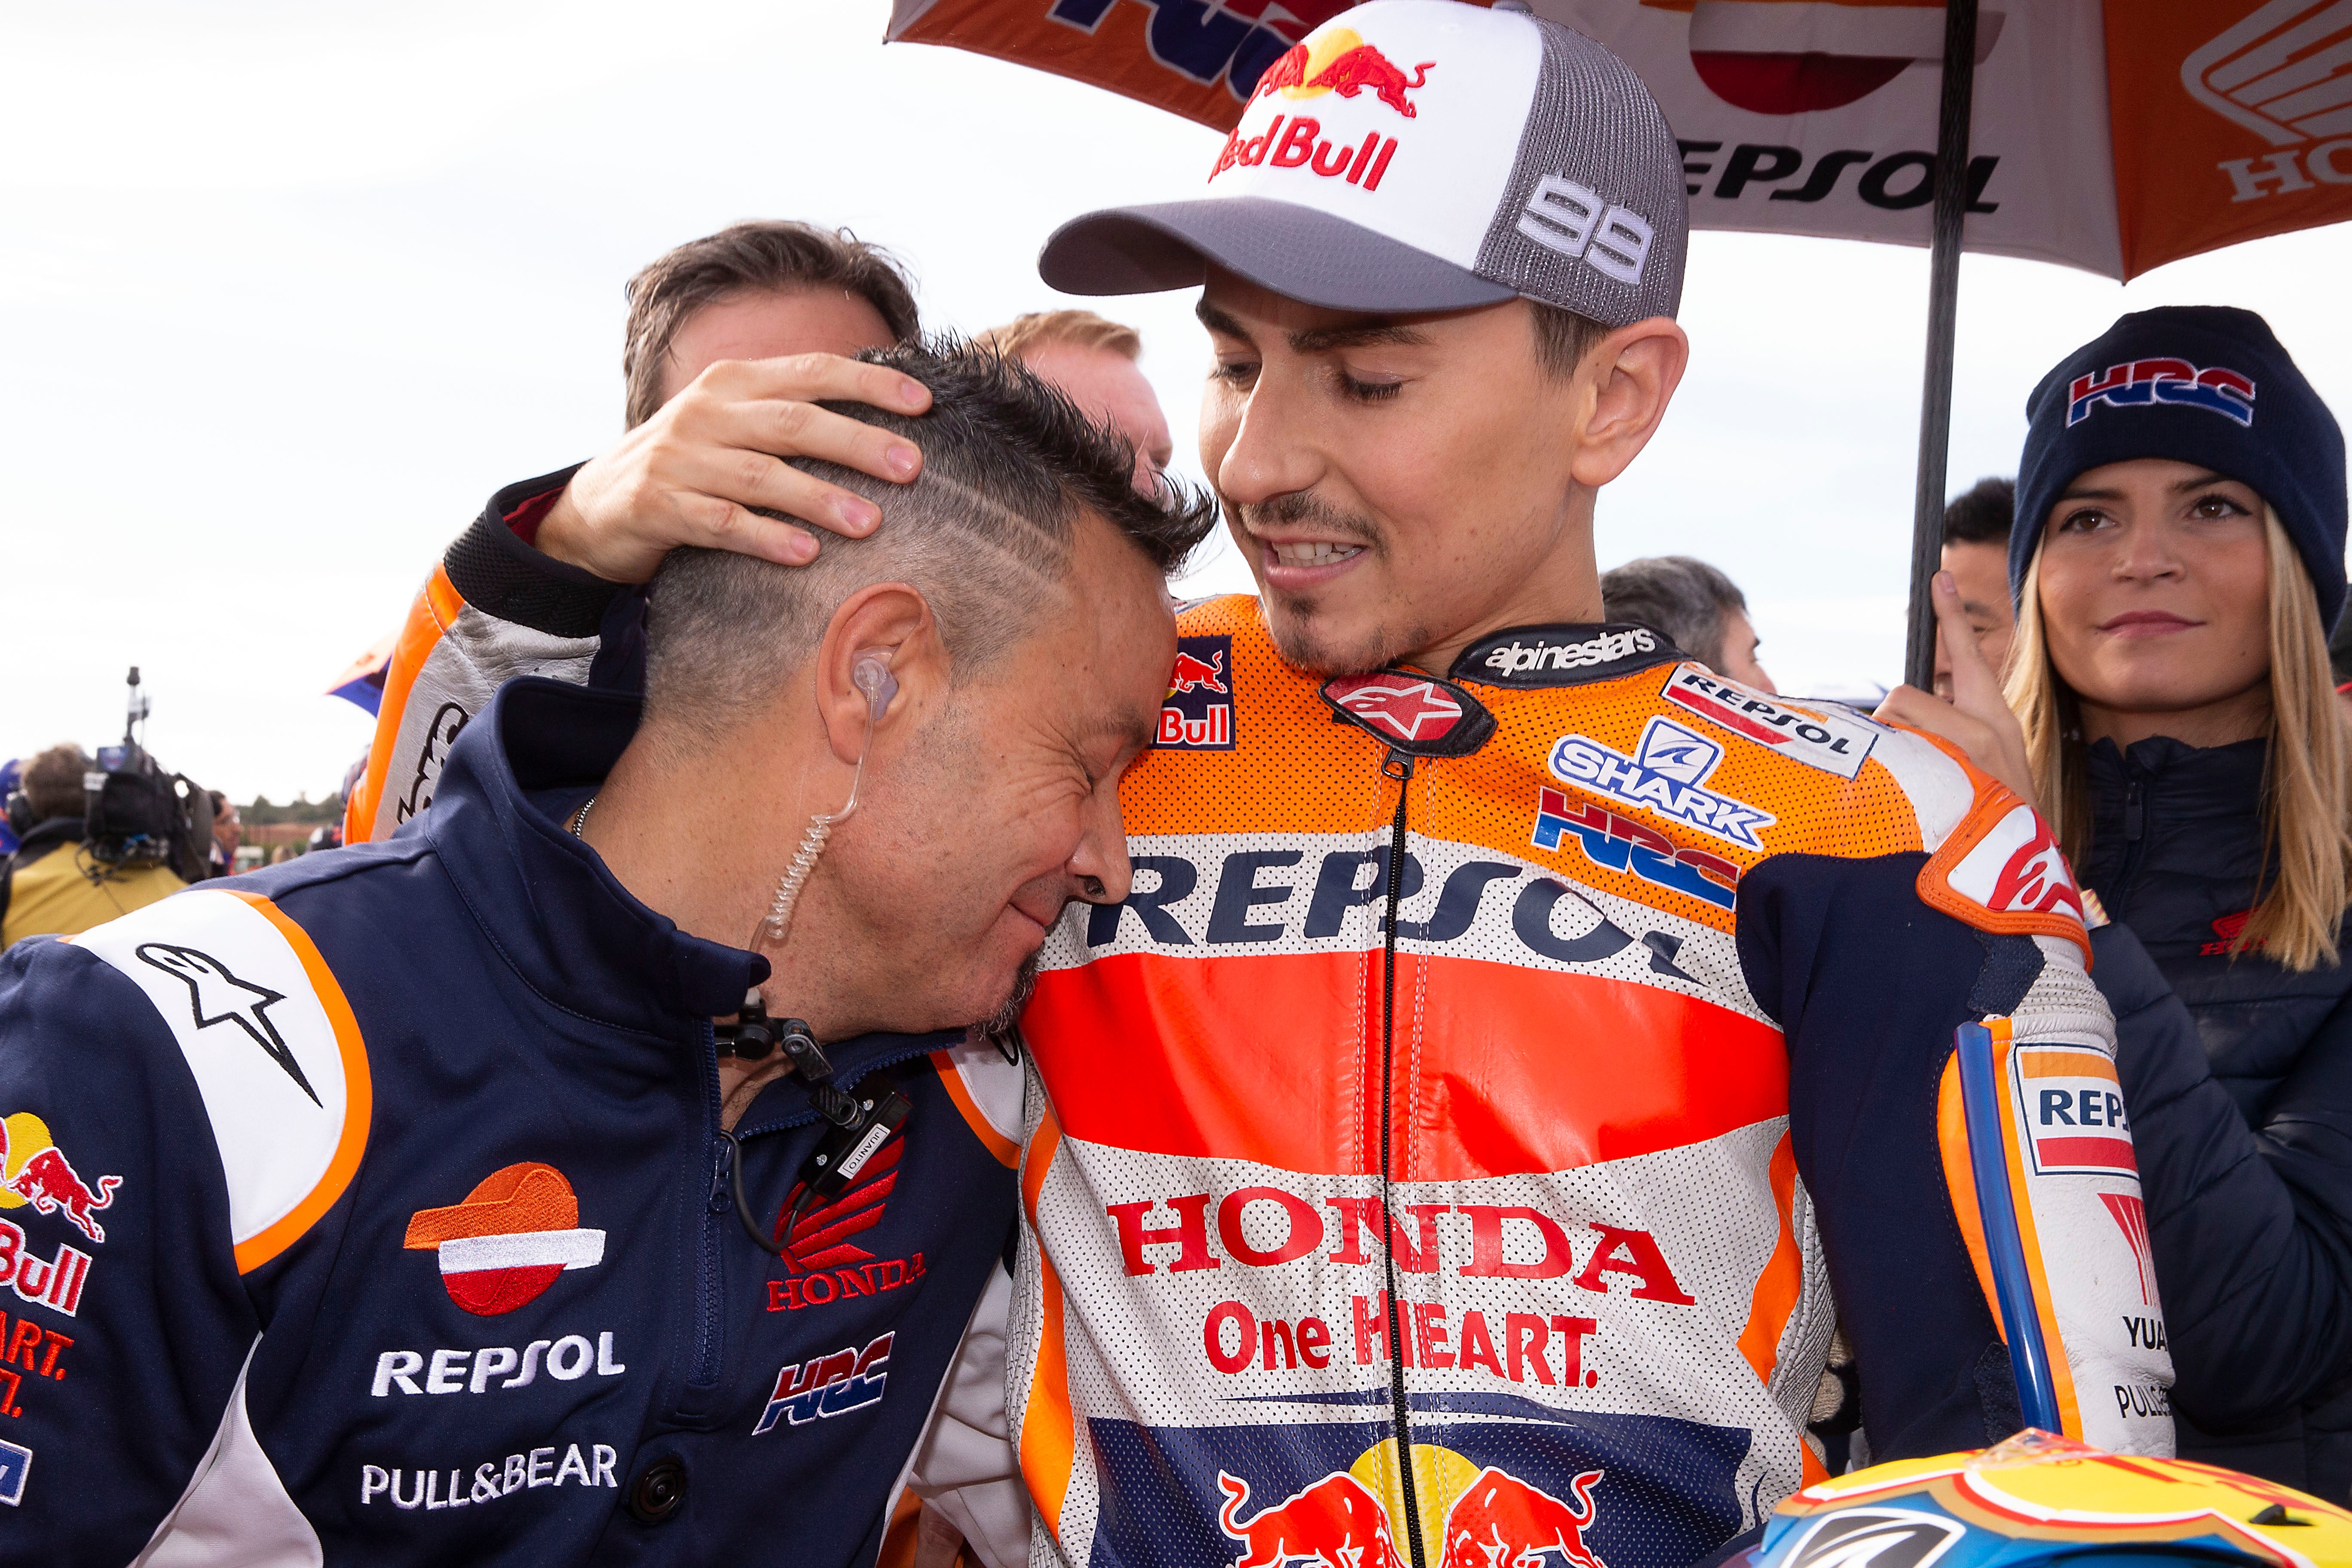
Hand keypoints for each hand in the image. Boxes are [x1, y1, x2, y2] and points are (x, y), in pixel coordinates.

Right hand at [535, 354, 932, 582]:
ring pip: (761, 475)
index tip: (924, 402)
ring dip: (819, 497)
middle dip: (858, 442)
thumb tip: (885, 424)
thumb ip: (792, 416)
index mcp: (733, 383)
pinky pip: (721, 522)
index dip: (869, 384)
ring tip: (871, 523)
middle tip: (913, 468)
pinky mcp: (658, 506)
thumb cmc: (690, 465)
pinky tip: (806, 553)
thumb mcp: (735, 426)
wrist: (596, 506)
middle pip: (794, 422)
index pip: (811, 372)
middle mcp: (706, 412)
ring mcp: (679, 458)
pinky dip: (765, 536)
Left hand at [1875, 571, 2038, 808]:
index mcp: (1996, 723)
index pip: (1970, 657)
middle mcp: (1984, 731)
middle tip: (1905, 763)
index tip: (1939, 578)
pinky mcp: (1943, 783)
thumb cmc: (1997, 822)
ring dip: (1887, 758)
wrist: (2021, 877)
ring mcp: (1963, 756)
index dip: (1952, 617)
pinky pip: (1888, 763)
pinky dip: (1883, 783)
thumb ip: (1954, 739)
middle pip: (1904, 696)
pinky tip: (1905, 812)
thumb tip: (1907, 720)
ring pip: (1893, 729)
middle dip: (1892, 724)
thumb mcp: (1990, 770)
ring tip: (1913, 795)